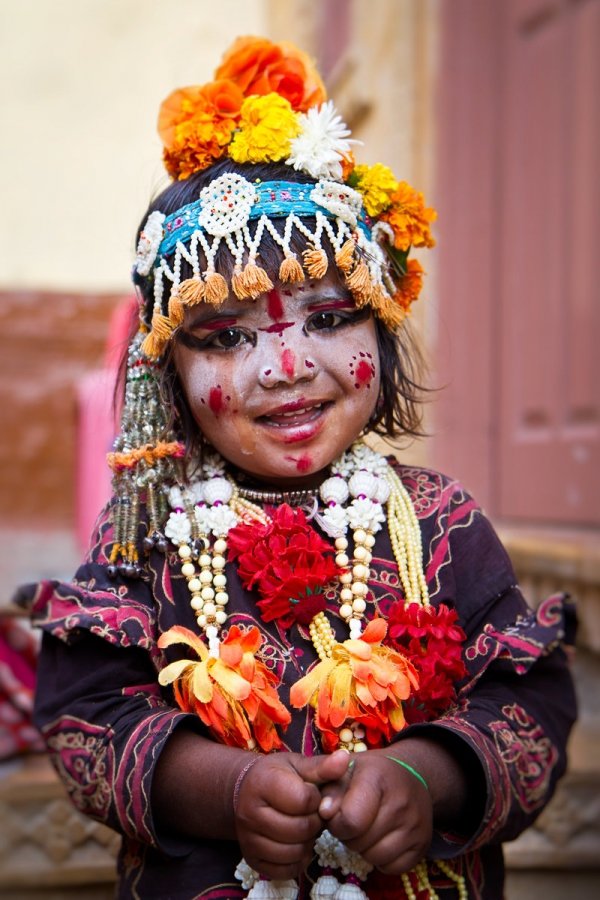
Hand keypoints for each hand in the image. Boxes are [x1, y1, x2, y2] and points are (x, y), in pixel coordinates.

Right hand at [234, 749, 349, 879]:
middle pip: (300, 829)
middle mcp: (249, 813)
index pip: (303, 800)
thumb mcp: (299, 765)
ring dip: (307, 842)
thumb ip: (323, 766)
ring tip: (304, 826)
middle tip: (312, 813)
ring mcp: (248, 840)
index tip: (312, 794)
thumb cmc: (278, 775)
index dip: (316, 799)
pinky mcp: (252, 860)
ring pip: (293, 853)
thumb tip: (344, 758)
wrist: (248, 791)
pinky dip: (298, 860)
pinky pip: (285, 871)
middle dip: (314, 822)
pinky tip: (297, 843)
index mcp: (262, 783)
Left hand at [318, 749, 432, 873]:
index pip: (350, 821)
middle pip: (360, 843)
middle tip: (354, 820)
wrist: (410, 775)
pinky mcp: (423, 845)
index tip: (338, 814)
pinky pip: (391, 868)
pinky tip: (382, 838)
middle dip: (349, 836)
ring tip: (367, 828)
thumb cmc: (369, 774)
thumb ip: (329, 789)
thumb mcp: (344, 771)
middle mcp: (401, 802)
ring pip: (375, 858)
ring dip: (364, 849)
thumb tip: (324, 812)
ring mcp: (416, 825)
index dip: (337, 823)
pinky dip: (381, 860)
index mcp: (377, 778)